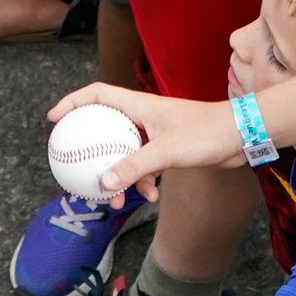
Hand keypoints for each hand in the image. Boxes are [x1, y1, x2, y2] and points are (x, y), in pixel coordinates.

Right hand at [46, 84, 241, 202]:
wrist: (241, 136)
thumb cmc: (206, 133)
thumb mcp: (166, 151)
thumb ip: (134, 167)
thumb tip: (104, 183)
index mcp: (139, 105)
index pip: (97, 94)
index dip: (73, 103)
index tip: (54, 120)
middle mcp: (144, 116)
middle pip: (106, 129)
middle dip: (90, 151)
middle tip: (75, 169)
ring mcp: (156, 132)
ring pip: (125, 153)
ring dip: (119, 176)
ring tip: (116, 201)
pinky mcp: (168, 148)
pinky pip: (144, 165)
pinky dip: (143, 181)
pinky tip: (151, 196)